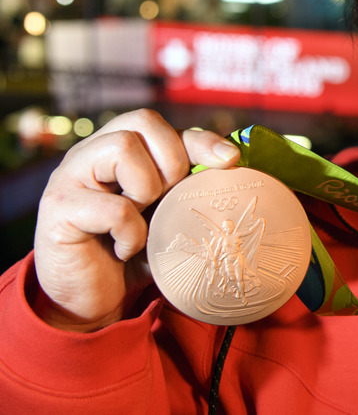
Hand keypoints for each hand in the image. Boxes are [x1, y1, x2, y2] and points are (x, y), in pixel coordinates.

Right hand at [32, 109, 239, 331]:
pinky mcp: (58, 210)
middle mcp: (88, 153)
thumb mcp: (167, 211)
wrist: (89, 302)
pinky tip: (125, 249)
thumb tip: (234, 162)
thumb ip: (186, 183)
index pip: (158, 123)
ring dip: (148, 190)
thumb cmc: (134, 251)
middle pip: (142, 122)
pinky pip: (115, 208)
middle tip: (169, 199)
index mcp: (114, 148)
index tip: (230, 160)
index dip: (199, 138)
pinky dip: (131, 234)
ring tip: (143, 220)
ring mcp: (68, 177)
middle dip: (172, 161)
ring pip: (122, 149)